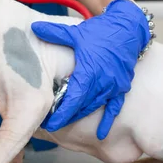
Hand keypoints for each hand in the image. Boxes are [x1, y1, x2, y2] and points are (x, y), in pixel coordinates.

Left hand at [31, 0, 150, 139]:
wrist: (128, 27)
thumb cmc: (100, 30)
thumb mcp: (75, 32)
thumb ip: (54, 33)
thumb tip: (34, 28)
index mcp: (89, 71)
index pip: (73, 99)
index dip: (61, 113)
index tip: (49, 124)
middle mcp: (102, 82)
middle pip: (81, 107)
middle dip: (66, 117)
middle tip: (50, 126)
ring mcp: (113, 86)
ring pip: (94, 107)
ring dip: (80, 116)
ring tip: (64, 123)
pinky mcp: (121, 87)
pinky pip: (114, 107)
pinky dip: (107, 120)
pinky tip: (101, 134)